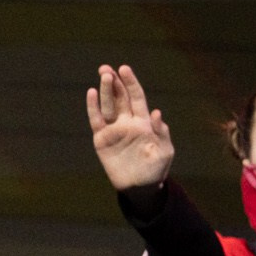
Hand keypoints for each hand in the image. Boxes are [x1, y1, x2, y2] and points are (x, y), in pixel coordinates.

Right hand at [87, 64, 175, 190]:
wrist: (140, 187)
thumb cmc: (156, 170)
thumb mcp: (164, 152)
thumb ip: (161, 133)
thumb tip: (156, 113)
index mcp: (144, 122)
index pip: (137, 97)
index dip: (131, 83)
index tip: (124, 69)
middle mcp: (128, 122)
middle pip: (120, 97)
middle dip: (115, 82)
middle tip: (107, 68)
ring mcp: (114, 129)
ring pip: (108, 105)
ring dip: (105, 90)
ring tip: (103, 75)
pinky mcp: (102, 139)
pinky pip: (96, 119)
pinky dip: (93, 107)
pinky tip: (91, 93)